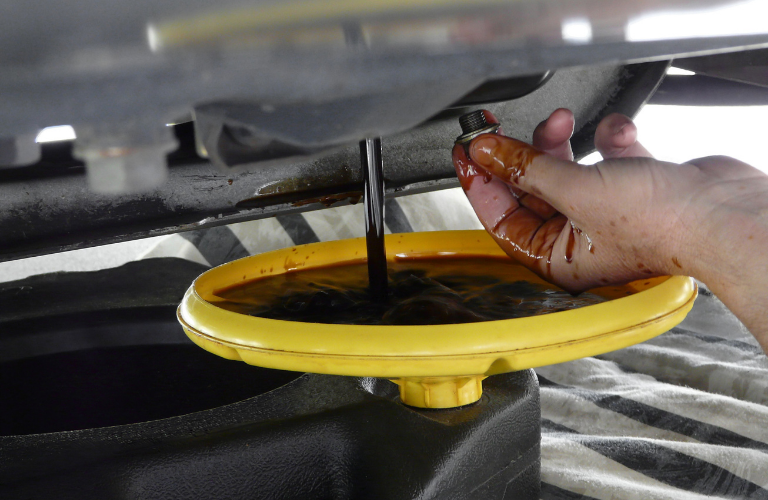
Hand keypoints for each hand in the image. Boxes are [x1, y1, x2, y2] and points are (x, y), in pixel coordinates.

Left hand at [452, 109, 767, 349]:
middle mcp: (577, 239)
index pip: (500, 219)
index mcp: (555, 258)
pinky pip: (603, 157)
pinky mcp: (631, 187)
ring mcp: (605, 212)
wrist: (723, 211)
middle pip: (529, 191)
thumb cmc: (660, 226)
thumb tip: (485, 154)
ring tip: (560, 122)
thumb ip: (525, 170)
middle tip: (499, 130)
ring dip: (558, 141)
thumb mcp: (575, 191)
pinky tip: (617, 135)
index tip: (467, 153)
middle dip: (520, 156)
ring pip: (563, 170)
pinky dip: (606, 139)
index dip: (480, 184)